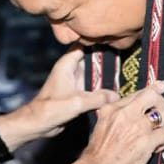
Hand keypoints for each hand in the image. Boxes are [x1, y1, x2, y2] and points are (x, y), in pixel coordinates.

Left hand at [0, 49, 117, 145]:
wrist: (38, 123)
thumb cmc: (50, 109)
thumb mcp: (77, 103)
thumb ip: (98, 98)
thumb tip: (116, 95)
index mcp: (67, 64)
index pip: (84, 44)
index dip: (97, 41)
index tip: (113, 39)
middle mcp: (71, 70)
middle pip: (91, 58)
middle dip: (106, 58)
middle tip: (124, 57)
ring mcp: (74, 81)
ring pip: (93, 73)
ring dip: (105, 75)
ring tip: (123, 71)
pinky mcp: (77, 93)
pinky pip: (92, 86)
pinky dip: (102, 87)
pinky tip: (115, 88)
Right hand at [78, 80, 163, 163]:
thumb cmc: (96, 154)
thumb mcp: (101, 126)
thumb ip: (114, 115)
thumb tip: (125, 108)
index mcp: (112, 108)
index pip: (138, 93)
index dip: (152, 92)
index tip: (160, 86)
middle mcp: (124, 113)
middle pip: (153, 97)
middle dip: (161, 104)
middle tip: (161, 116)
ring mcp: (137, 127)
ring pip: (163, 114)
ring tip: (157, 134)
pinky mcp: (146, 142)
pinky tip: (157, 147)